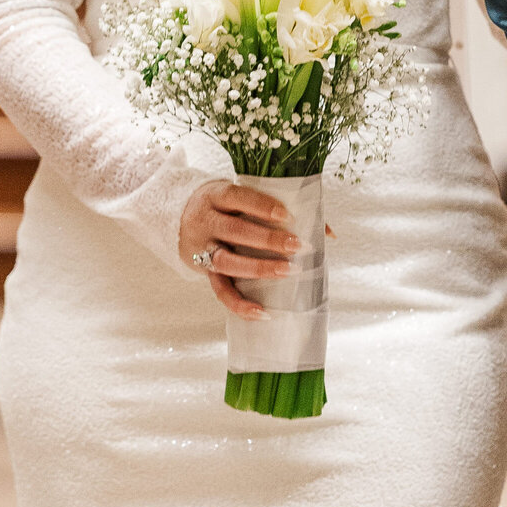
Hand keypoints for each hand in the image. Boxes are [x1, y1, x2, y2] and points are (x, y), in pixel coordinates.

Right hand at [179, 181, 303, 320]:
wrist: (178, 215)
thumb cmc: (225, 204)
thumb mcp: (241, 194)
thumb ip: (281, 206)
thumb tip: (328, 233)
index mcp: (216, 195)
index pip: (237, 197)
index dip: (262, 206)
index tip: (288, 216)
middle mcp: (206, 221)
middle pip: (235, 231)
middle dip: (268, 240)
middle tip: (299, 246)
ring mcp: (202, 249)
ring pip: (227, 262)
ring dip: (259, 268)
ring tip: (288, 271)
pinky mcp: (203, 272)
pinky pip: (220, 291)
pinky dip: (240, 304)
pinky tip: (263, 311)